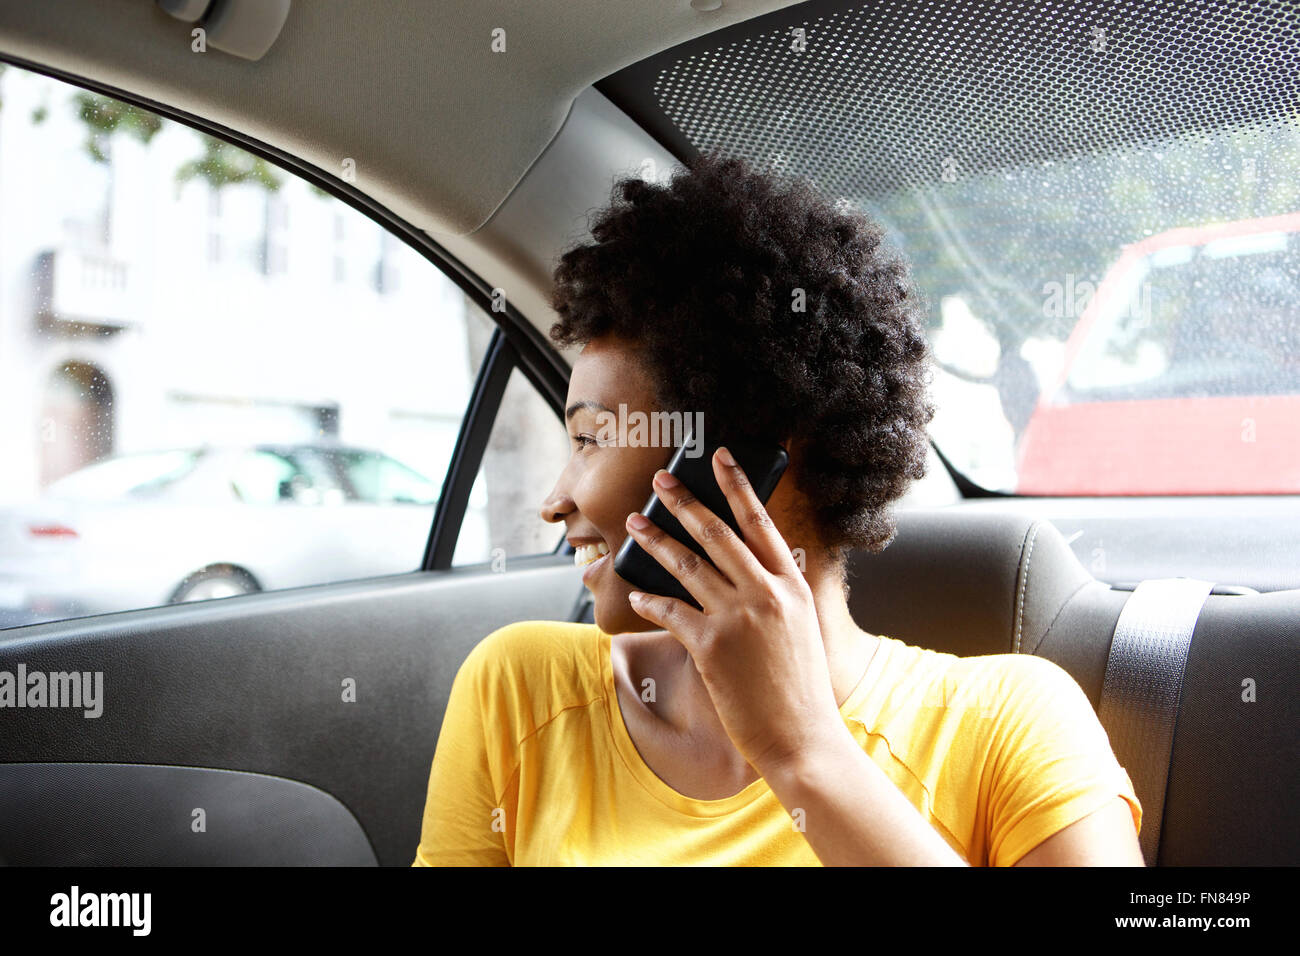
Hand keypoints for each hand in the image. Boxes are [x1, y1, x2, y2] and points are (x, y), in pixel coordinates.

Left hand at [623, 447, 848, 776]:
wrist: (801, 736)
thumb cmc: (799, 688)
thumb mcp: (799, 628)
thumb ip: (774, 596)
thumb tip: (742, 571)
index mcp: (791, 585)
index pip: (760, 522)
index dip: (737, 485)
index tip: (719, 457)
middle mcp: (766, 593)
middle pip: (717, 533)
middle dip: (684, 501)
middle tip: (660, 480)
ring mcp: (738, 617)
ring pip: (687, 564)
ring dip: (655, 541)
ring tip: (634, 524)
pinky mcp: (711, 645)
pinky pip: (671, 611)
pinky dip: (649, 601)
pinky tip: (635, 596)